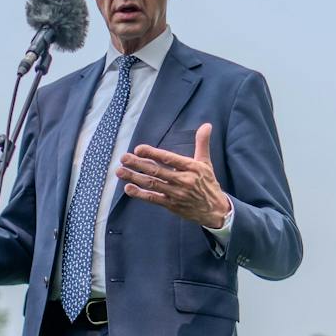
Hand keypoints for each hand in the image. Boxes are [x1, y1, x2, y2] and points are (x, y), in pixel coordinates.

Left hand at [116, 123, 232, 229]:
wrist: (215, 210)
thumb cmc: (208, 183)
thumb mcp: (206, 163)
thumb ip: (202, 143)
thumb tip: (207, 125)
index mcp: (191, 168)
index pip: (169, 159)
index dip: (153, 154)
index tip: (138, 149)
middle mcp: (183, 181)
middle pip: (157, 171)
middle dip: (138, 164)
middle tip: (123, 158)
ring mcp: (176, 194)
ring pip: (152, 185)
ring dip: (134, 178)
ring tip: (120, 171)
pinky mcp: (171, 205)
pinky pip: (153, 199)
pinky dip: (140, 194)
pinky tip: (128, 188)